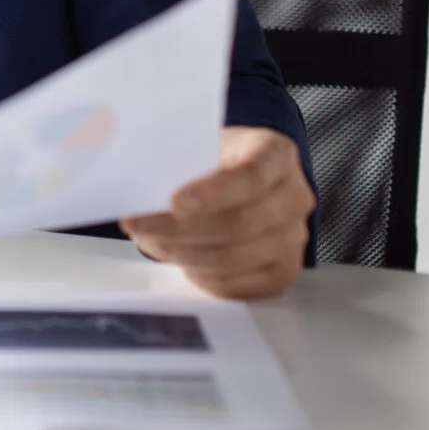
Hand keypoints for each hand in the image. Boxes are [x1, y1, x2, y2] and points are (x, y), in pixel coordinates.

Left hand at [120, 125, 313, 298]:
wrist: (248, 178)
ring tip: (149, 240)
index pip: (250, 177)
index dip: (210, 193)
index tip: (171, 202)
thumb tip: (134, 182)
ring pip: (234, 258)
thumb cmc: (217, 159)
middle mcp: (294, 197)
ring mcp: (293, 237)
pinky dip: (201, 277)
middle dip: (178, 230)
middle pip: (238, 224)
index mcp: (276, 154)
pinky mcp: (283, 271)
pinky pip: (239, 285)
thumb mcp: (200, 143)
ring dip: (182, 254)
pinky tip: (179, 260)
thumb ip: (177, 160)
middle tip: (136, 225)